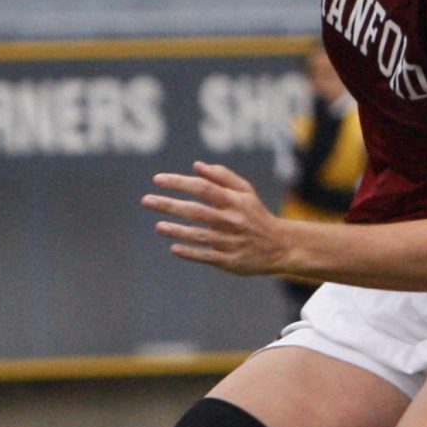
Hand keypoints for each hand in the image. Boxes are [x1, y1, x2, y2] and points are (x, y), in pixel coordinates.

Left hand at [143, 161, 291, 276]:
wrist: (280, 246)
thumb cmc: (257, 215)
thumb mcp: (246, 192)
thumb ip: (223, 177)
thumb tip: (196, 166)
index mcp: (234, 201)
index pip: (203, 188)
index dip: (179, 183)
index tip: (157, 179)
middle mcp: (231, 220)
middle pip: (196, 210)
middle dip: (169, 205)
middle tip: (146, 200)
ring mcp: (230, 241)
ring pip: (199, 235)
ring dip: (176, 230)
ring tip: (158, 226)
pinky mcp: (230, 260)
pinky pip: (206, 256)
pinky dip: (190, 252)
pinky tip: (174, 248)